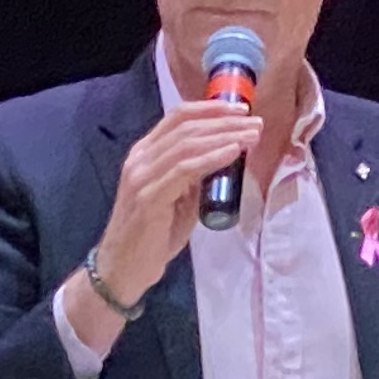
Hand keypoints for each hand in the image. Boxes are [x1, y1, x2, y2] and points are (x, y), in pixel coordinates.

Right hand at [83, 94, 265, 314]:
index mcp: (144, 154)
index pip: (178, 118)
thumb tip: (223, 162)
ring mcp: (141, 175)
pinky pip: (184, 168)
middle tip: (255, 122)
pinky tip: (233, 152)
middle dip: (224, 121)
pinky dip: (212, 157)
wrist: (122, 269)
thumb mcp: (178, 200)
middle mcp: (140, 158)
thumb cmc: (152, 238)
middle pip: (186, 126)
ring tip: (252, 135)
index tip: (241, 111)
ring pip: (187, 143)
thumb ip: (194, 179)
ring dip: (224, 136)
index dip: (211, 109)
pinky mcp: (149, 195)